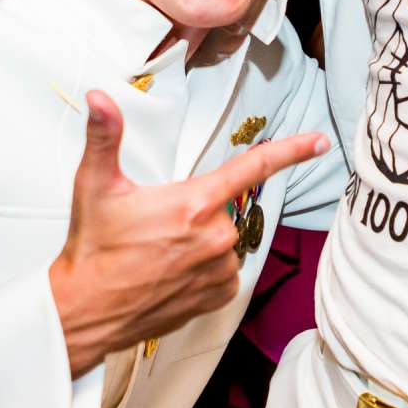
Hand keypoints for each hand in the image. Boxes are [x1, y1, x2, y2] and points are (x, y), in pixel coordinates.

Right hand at [47, 90, 328, 377]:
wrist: (88, 311)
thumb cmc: (94, 247)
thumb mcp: (96, 185)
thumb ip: (104, 136)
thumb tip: (100, 96)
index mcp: (195, 203)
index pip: (253, 167)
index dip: (290, 150)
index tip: (318, 141)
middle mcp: (217, 237)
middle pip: (226, 206)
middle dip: (199, 208)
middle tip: (158, 224)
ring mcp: (220, 269)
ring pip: (225, 240)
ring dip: (202, 239)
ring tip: (160, 251)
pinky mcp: (218, 296)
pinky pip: (224, 270)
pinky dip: (205, 267)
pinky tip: (172, 272)